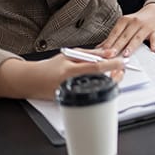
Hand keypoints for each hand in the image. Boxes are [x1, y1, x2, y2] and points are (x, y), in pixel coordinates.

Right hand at [0, 49, 126, 100]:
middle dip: (115, 75)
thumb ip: (90, 54)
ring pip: (97, 89)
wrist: (31, 81)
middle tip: (122, 69)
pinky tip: (102, 82)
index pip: (96, 68)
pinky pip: (89, 95)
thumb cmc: (50, 67)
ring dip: (109, 81)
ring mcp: (70, 95)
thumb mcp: (69, 55)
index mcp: (69, 71)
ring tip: (114, 73)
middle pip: (99, 81)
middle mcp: (70, 84)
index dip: (112, 65)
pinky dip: (99, 87)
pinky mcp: (70, 102)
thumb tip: (109, 52)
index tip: (123, 61)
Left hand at [98, 2, 154, 56]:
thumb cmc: (138, 21)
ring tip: (126, 54)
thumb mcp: (124, 25)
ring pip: (137, 38)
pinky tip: (152, 50)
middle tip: (111, 55)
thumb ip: (114, 36)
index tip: (103, 52)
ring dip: (131, 46)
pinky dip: (154, 44)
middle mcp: (135, 22)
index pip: (115, 33)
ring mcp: (146, 27)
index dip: (109, 42)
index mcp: (125, 20)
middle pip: (125, 36)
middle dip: (117, 46)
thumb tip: (100, 47)